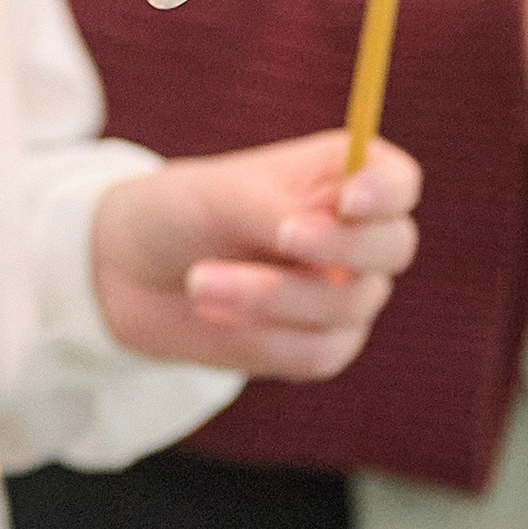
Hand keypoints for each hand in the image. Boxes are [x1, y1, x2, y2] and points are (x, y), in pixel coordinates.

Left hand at [91, 131, 419, 379]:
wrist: (130, 274)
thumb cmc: (179, 212)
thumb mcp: (218, 197)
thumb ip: (276, 208)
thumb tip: (319, 229)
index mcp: (336, 176)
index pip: (397, 181)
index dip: (386, 191)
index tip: (349, 200)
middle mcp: (352, 235)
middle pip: (393, 246)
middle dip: (338, 246)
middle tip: (282, 236)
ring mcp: (343, 294)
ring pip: (347, 305)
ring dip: (270, 295)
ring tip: (199, 281)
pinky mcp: (318, 345)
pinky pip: (317, 352)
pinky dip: (262, 334)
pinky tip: (213, 312)